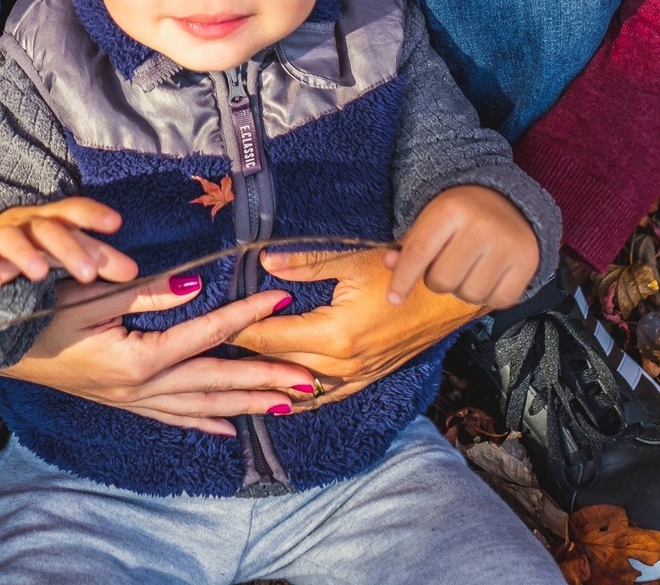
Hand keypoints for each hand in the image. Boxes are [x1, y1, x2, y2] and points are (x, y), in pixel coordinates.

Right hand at [0, 197, 138, 291]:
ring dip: (26, 255)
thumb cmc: (39, 247)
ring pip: (14, 240)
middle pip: (50, 230)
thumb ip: (102, 260)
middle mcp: (29, 223)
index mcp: (55, 219)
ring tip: (40, 274)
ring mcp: (2, 238)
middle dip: (69, 249)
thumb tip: (143, 275)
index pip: (75, 211)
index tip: (116, 223)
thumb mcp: (70, 250)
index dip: (94, 215)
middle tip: (89, 274)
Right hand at [0, 274, 314, 435]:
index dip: (242, 318)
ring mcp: (136, 402)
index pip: (204, 335)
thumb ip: (142, 294)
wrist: (5, 352)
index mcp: (137, 358)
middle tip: (307, 377)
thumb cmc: (43, 316)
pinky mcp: (127, 405)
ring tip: (286, 403)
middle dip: (264, 379)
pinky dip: (207, 423)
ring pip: (203, 406)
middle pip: (216, 383)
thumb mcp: (88, 295)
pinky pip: (177, 419)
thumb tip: (192, 286)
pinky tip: (231, 427)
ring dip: (247, 404)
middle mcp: (143, 388)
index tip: (277, 302)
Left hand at [230, 244, 477, 402]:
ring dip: (271, 384)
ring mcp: (359, 376)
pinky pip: (330, 396)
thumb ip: (303, 265)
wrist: (450, 293)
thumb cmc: (401, 269)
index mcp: (335, 335)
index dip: (239, 331)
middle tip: (209, 352)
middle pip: (281, 365)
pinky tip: (285, 399)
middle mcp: (345, 364)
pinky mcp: (370, 377)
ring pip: (304, 389)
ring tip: (235, 382)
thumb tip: (264, 263)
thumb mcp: (349, 259)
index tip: (210, 326)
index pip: (271, 337)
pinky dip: (304, 398)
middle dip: (246, 358)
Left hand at [384, 186, 539, 309]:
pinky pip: (499, 301)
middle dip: (436, 281)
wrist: (510, 201)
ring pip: (469, 295)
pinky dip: (488, 297)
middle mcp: (480, 226)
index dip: (403, 279)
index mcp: (450, 209)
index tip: (394, 297)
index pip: (419, 252)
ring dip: (462, 290)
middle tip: (444, 265)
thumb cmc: (462, 212)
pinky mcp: (528, 262)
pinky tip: (487, 277)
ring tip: (467, 269)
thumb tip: (389, 265)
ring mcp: (507, 245)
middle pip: (442, 280)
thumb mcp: (432, 216)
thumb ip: (411, 242)